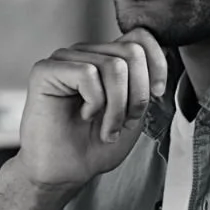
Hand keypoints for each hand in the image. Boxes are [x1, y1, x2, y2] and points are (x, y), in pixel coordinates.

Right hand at [14, 28, 169, 192]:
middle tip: (122, 122)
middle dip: (136, 94)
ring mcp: (64, 59)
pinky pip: (88, 74)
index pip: (140, 37)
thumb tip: (163, 54)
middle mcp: (85, 53)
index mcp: (105, 58)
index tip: (157, 94)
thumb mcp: (134, 111)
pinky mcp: (45, 70)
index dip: (157, 63)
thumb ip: (145, 82)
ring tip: (105, 128)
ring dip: (116, 107)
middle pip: (131, 52)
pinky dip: (95, 103)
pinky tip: (84, 115)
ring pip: (113, 66)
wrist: (64, 172)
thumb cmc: (94, 146)